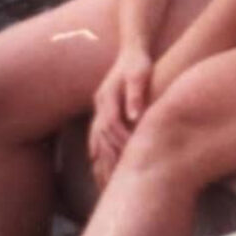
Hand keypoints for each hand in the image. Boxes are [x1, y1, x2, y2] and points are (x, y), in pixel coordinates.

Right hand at [89, 46, 152, 188]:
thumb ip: (137, 94)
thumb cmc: (139, 62)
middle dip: (107, 160)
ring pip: (94, 141)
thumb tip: (135, 117)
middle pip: (99, 138)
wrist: (132, 50)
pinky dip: (98, 154)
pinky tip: (102, 169)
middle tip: (116, 184)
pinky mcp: (103, 111)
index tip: (132, 159)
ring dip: (99, 162)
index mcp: (108, 97)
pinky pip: (96, 138)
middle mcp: (100, 104)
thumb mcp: (141, 74)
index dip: (120, 143)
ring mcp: (99, 108)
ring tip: (106, 185)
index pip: (110, 126)